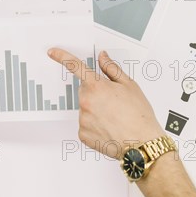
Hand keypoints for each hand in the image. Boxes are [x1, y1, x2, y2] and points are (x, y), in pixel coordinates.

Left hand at [48, 48, 164, 158]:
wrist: (143, 144)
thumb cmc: (139, 116)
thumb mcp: (130, 86)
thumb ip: (112, 69)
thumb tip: (102, 57)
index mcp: (96, 86)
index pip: (75, 66)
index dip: (62, 56)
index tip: (52, 52)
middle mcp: (85, 101)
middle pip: (85, 91)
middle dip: (96, 93)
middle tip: (114, 103)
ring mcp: (82, 118)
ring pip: (85, 108)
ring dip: (96, 110)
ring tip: (115, 118)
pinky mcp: (82, 133)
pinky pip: (85, 125)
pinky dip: (95, 126)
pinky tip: (109, 128)